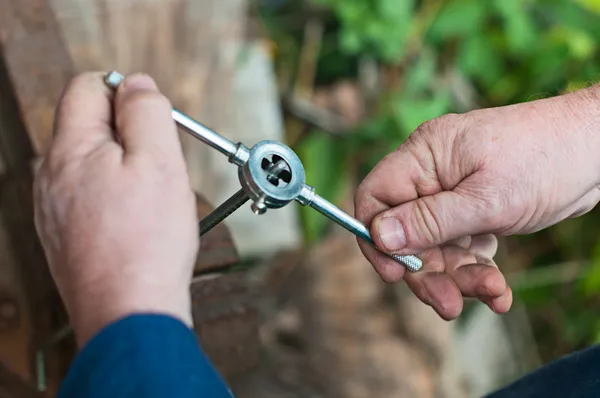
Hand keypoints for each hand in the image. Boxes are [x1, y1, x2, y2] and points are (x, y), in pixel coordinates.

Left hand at [34, 72, 197, 345]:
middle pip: (90, 127)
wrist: (128, 312)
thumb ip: (146, 112)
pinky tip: (135, 224)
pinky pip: (90, 197)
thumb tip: (137, 83)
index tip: (153, 122)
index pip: (87, 87)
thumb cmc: (147, 241)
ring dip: (125, 169)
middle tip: (159, 168)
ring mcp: (52, 209)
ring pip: (92, 164)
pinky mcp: (63, 236)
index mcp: (69, 150)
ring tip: (150, 201)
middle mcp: (49, 176)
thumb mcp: (160, 162)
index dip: (126, 93)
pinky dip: (115, 199)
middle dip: (130, 136)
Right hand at [355, 85, 599, 319]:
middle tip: (448, 303)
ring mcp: (454, 194)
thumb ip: (430, 220)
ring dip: (459, 278)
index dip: (375, 237)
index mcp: (423, 157)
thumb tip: (378, 235)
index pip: (375, 197)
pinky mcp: (476, 211)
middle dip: (427, 271)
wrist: (599, 150)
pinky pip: (463, 249)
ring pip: (436, 247)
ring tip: (492, 294)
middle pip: (405, 232)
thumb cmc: (547, 159)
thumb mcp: (486, 199)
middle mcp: (432, 175)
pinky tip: (500, 291)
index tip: (396, 272)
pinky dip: (479, 272)